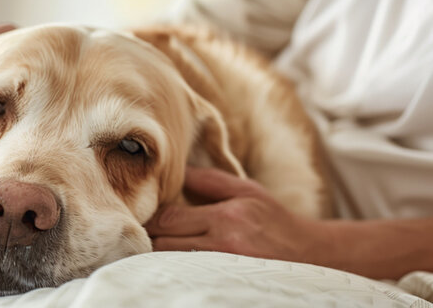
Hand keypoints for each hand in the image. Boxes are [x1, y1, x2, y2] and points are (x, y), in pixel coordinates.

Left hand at [145, 167, 324, 262]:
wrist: (311, 255)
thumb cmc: (275, 220)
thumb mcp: (247, 191)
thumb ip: (209, 180)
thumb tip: (176, 170)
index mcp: (226, 217)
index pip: (169, 218)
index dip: (151, 218)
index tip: (142, 215)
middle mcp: (223, 244)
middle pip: (164, 244)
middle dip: (150, 238)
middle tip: (141, 234)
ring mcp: (225, 267)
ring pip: (173, 264)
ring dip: (160, 256)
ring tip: (156, 248)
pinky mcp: (227, 282)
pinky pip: (190, 276)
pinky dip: (177, 269)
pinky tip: (175, 263)